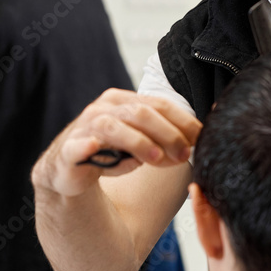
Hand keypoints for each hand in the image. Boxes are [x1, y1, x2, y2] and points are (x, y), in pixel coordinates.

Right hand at [33, 89, 201, 197]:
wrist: (68, 169)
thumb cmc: (110, 151)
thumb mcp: (141, 142)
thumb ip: (164, 139)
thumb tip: (195, 143)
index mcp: (124, 101)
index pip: (159, 105)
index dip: (182, 120)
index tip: (202, 137)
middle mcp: (104, 108)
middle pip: (141, 113)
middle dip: (167, 133)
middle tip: (185, 153)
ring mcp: (85, 127)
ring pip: (114, 127)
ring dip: (138, 142)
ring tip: (157, 158)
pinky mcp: (69, 149)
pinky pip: (77, 145)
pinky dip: (86, 145)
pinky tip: (94, 147)